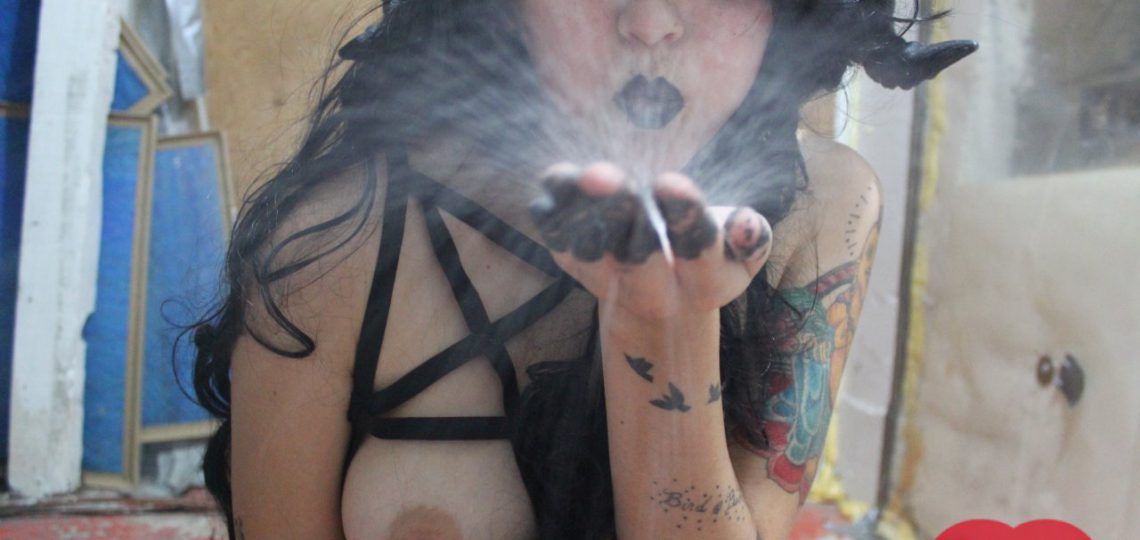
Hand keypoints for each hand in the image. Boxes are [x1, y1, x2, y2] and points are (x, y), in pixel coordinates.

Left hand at [530, 162, 771, 321]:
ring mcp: (606, 280)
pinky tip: (557, 179)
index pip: (699, 255)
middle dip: (624, 216)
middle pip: (635, 261)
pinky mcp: (572, 264)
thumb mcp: (741, 255)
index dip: (685, 221)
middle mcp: (650, 292)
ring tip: (583, 175)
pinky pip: (557, 240)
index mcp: (702, 286)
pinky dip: (553, 211)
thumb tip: (742, 224)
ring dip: (583, 213)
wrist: (661, 294)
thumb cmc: (707, 259)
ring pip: (588, 253)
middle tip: (612, 177)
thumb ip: (751, 238)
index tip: (670, 182)